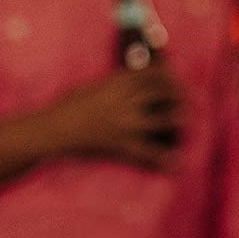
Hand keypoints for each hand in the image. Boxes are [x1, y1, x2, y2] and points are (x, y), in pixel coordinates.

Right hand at [39, 66, 179, 168]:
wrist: (51, 129)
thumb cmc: (68, 105)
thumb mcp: (94, 86)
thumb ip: (117, 82)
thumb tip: (138, 78)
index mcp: (118, 82)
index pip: (153, 74)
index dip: (169, 76)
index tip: (176, 79)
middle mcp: (126, 99)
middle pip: (163, 92)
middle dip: (179, 95)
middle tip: (187, 99)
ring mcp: (125, 122)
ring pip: (164, 118)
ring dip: (179, 119)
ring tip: (187, 120)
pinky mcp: (120, 143)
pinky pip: (148, 152)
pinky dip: (164, 158)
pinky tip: (177, 163)